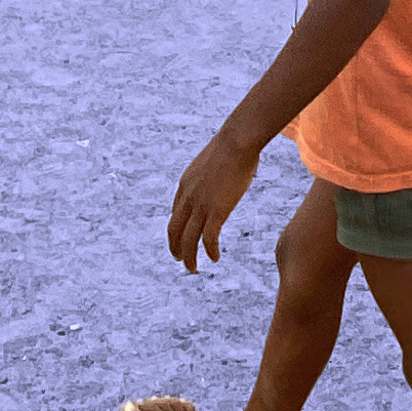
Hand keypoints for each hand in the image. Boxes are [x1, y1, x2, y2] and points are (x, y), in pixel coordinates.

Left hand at [166, 132, 262, 272]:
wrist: (237, 141)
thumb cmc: (232, 145)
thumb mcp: (214, 161)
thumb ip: (213, 172)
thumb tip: (224, 171)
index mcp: (185, 184)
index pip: (176, 212)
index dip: (178, 227)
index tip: (183, 236)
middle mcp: (188, 197)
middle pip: (174, 229)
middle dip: (175, 246)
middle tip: (179, 258)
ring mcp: (201, 205)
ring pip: (188, 239)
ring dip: (188, 256)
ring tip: (192, 268)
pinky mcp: (216, 211)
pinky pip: (208, 238)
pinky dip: (209, 251)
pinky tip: (215, 258)